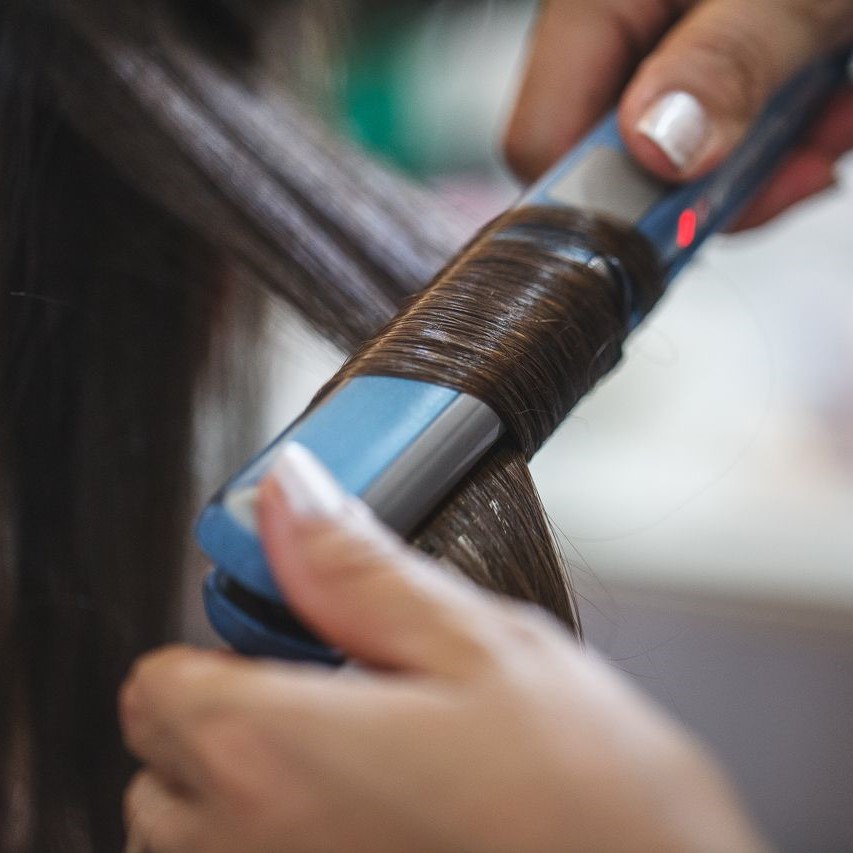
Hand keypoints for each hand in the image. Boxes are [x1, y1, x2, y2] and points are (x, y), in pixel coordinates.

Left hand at [120, 445, 766, 851]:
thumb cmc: (587, 797)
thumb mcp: (478, 647)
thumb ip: (357, 572)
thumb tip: (287, 495)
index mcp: (277, 754)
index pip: (157, 685)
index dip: (216, 644)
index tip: (280, 635)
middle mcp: (246, 848)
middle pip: (160, 761)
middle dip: (223, 712)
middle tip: (325, 693)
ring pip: (185, 834)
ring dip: (234, 787)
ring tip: (347, 762)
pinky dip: (266, 842)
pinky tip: (364, 821)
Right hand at [505, 0, 852, 229]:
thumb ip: (726, 60)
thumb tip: (657, 147)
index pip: (544, 139)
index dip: (601, 198)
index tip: (679, 222)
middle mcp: (624, 33)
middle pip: (621, 165)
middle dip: (712, 184)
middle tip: (791, 164)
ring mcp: (671, 57)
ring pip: (681, 166)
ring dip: (767, 164)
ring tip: (830, 115)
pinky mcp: (715, 72)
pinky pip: (726, 143)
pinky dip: (786, 141)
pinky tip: (828, 103)